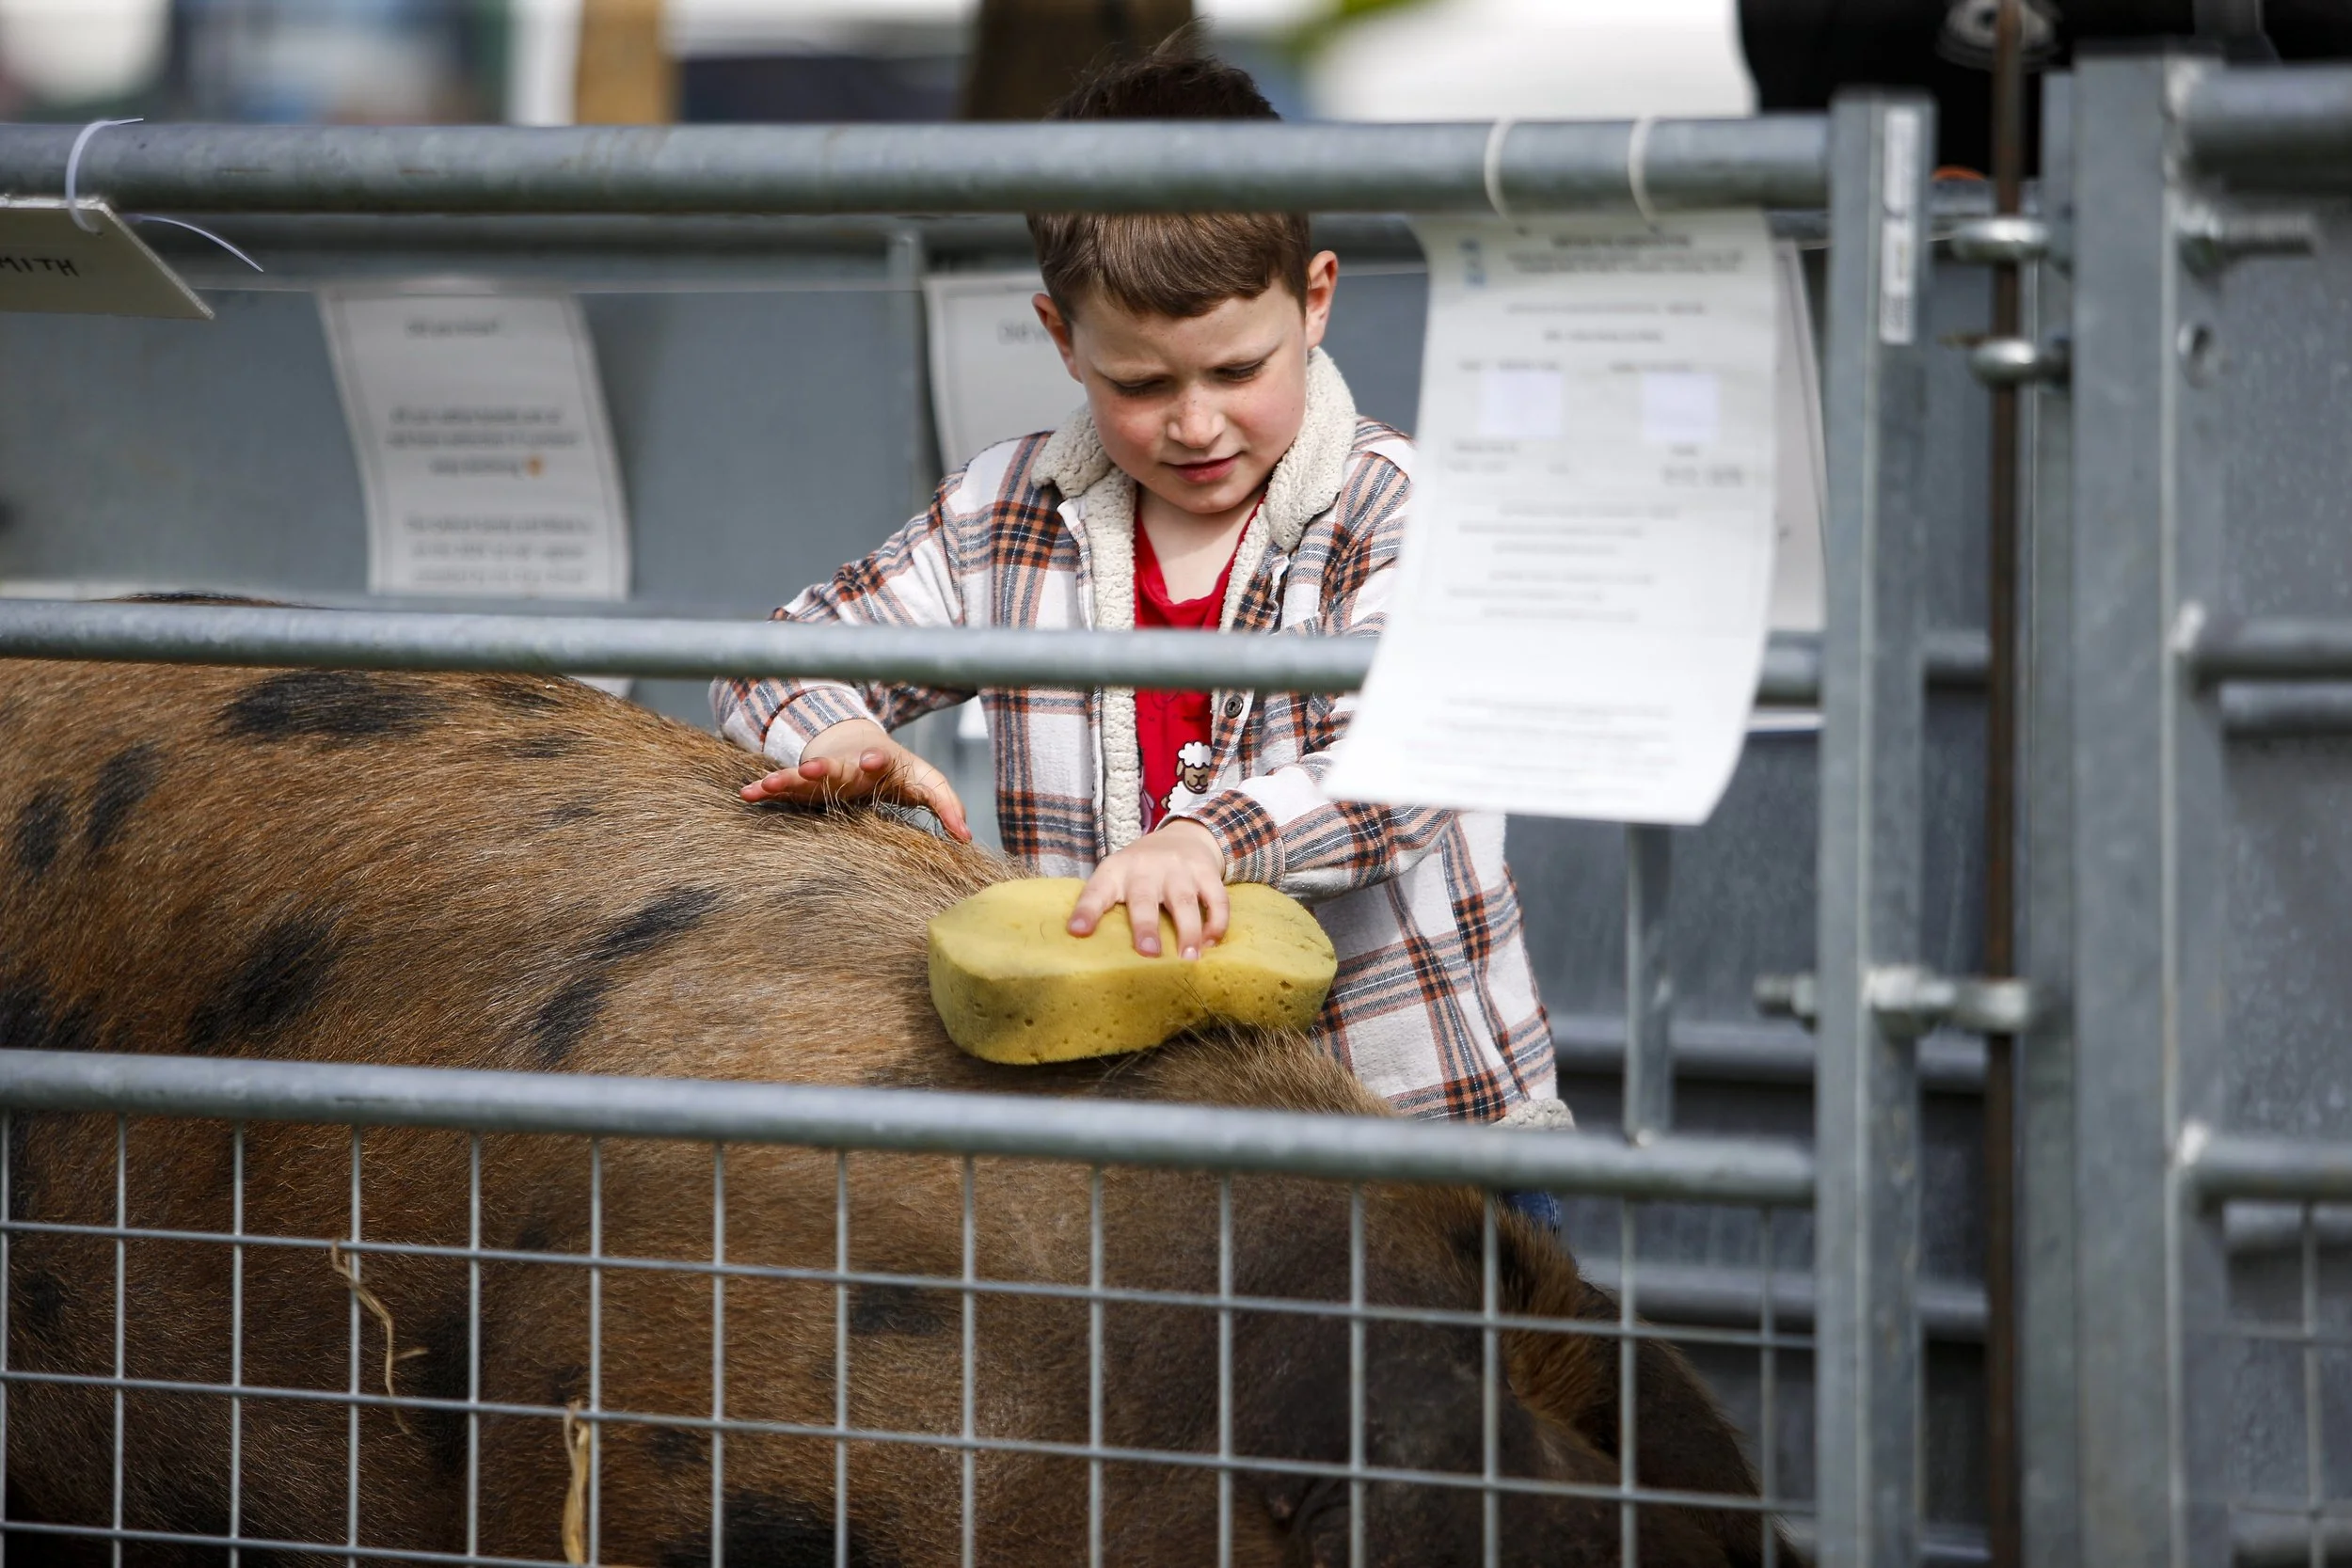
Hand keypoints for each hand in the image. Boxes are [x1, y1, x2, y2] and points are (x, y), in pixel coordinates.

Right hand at [739, 718, 971, 842]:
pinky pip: (783, 787)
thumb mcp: (927, 783)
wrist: (862, 748)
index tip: (873, 760)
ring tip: (770, 783)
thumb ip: (947, 805)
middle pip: (837, 765)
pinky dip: (765, 789)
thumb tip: (966, 839)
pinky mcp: (805, 784)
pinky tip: (747, 794)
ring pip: (804, 775)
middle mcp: (849, 765)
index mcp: (881, 762)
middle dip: (825, 766)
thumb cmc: (899, 773)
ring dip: (788, 778)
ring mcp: (824, 773)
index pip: (882, 760)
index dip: (877, 760)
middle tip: (813, 767)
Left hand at [1068, 820, 1227, 959]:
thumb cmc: (1142, 870)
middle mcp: (1146, 868)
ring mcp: (1178, 869)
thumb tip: (1091, 949)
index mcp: (1116, 872)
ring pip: (1183, 900)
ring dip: (1188, 931)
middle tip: (1148, 953)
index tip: (1077, 931)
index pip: (1096, 891)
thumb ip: (1107, 904)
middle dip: (1145, 926)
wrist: (1184, 835)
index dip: (1086, 911)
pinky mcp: (1206, 872)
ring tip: (1189, 959)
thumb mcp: (1118, 877)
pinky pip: (1216, 898)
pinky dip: (1216, 922)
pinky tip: (1211, 943)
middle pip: (1144, 898)